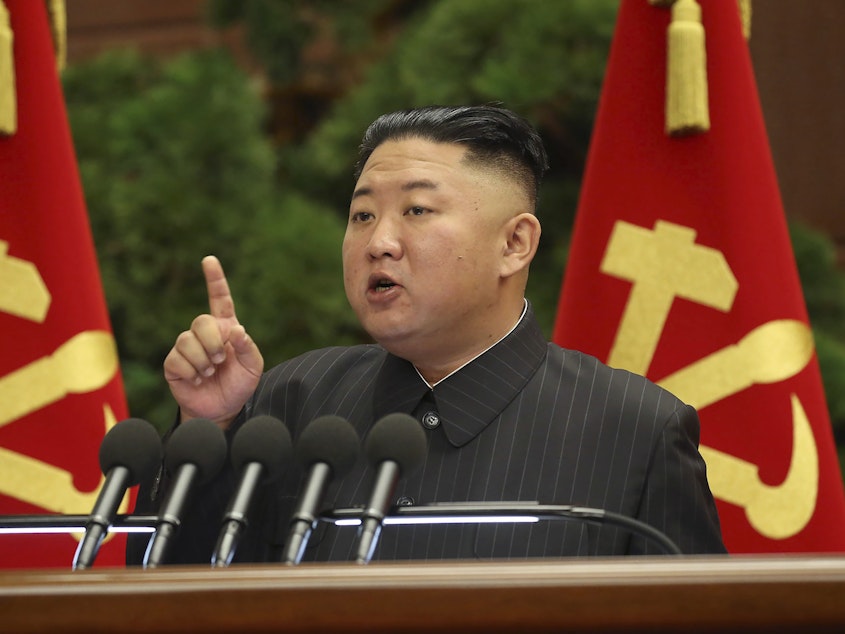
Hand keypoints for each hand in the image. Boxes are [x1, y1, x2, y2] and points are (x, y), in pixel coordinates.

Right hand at [163, 256, 263, 428]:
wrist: (222, 409)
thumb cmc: (239, 384)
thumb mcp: (253, 367)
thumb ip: (248, 347)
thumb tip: (237, 330)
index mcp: (225, 328)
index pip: (219, 299)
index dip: (214, 279)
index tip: (209, 260)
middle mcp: (205, 334)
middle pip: (201, 321)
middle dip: (212, 342)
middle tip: (220, 360)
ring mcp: (187, 347)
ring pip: (186, 340)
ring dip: (202, 359)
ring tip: (210, 372)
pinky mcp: (173, 364)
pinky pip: (176, 359)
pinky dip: (190, 372)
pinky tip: (197, 379)